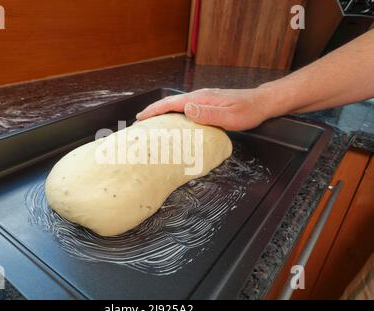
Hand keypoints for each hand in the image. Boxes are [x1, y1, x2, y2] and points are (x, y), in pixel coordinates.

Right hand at [136, 88, 275, 130]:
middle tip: (139, 123)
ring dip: (162, 113)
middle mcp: (200, 97)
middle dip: (153, 112)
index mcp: (201, 98)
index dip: (155, 110)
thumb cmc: (248, 111)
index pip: (172, 103)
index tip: (141, 118)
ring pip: (176, 106)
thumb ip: (209, 114)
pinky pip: (184, 109)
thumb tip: (187, 109)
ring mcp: (203, 99)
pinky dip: (173, 114)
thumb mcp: (231, 116)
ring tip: (151, 124)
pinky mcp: (207, 104)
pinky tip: (172, 122)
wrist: (261, 103)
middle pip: (170, 103)